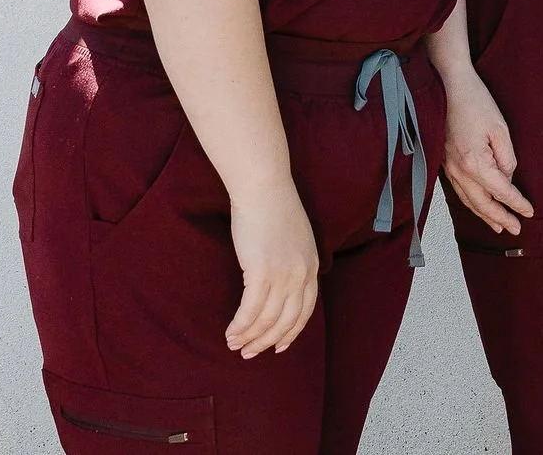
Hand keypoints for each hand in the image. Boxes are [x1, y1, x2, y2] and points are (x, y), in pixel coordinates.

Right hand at [224, 178, 319, 356]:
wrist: (264, 188)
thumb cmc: (274, 208)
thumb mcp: (295, 238)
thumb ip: (292, 261)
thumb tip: (278, 282)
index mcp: (312, 266)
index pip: (305, 311)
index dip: (291, 333)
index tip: (278, 347)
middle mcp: (302, 275)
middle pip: (286, 321)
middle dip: (267, 342)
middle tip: (249, 353)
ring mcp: (284, 275)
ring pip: (267, 320)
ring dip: (249, 337)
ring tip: (234, 345)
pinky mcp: (261, 273)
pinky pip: (250, 311)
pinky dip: (240, 326)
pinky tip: (230, 332)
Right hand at [442, 70, 533, 235]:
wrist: (447, 84)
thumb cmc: (474, 101)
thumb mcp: (500, 128)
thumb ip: (507, 158)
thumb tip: (508, 177)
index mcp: (475, 163)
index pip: (501, 191)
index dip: (517, 204)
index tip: (529, 212)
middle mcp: (459, 171)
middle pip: (482, 204)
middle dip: (500, 218)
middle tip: (516, 230)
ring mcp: (448, 168)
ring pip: (468, 200)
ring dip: (484, 215)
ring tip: (498, 226)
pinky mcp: (444, 162)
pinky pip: (458, 191)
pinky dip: (470, 202)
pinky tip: (477, 205)